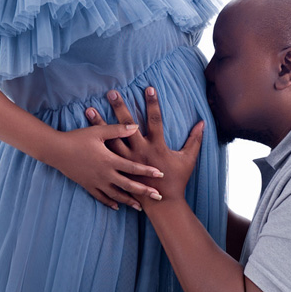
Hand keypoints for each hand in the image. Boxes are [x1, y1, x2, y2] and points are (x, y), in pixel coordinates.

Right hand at [47, 123, 164, 211]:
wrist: (56, 151)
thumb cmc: (78, 138)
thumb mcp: (98, 132)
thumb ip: (118, 130)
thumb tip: (136, 126)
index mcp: (109, 160)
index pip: (132, 167)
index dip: (147, 171)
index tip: (160, 174)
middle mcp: (104, 174)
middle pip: (128, 185)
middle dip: (144, 191)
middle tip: (157, 197)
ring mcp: (96, 182)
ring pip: (116, 194)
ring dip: (128, 201)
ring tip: (140, 207)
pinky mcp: (87, 185)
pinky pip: (101, 197)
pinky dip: (110, 202)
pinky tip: (117, 206)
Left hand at [87, 87, 203, 206]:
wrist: (163, 203)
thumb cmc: (177, 180)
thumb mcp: (188, 159)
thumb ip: (195, 140)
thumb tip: (203, 122)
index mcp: (157, 146)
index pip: (155, 119)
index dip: (153, 103)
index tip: (148, 88)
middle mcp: (140, 151)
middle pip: (127, 126)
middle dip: (120, 107)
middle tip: (112, 92)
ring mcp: (127, 161)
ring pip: (111, 138)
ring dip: (100, 123)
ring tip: (89, 109)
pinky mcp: (119, 169)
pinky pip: (105, 152)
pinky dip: (97, 143)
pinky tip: (87, 133)